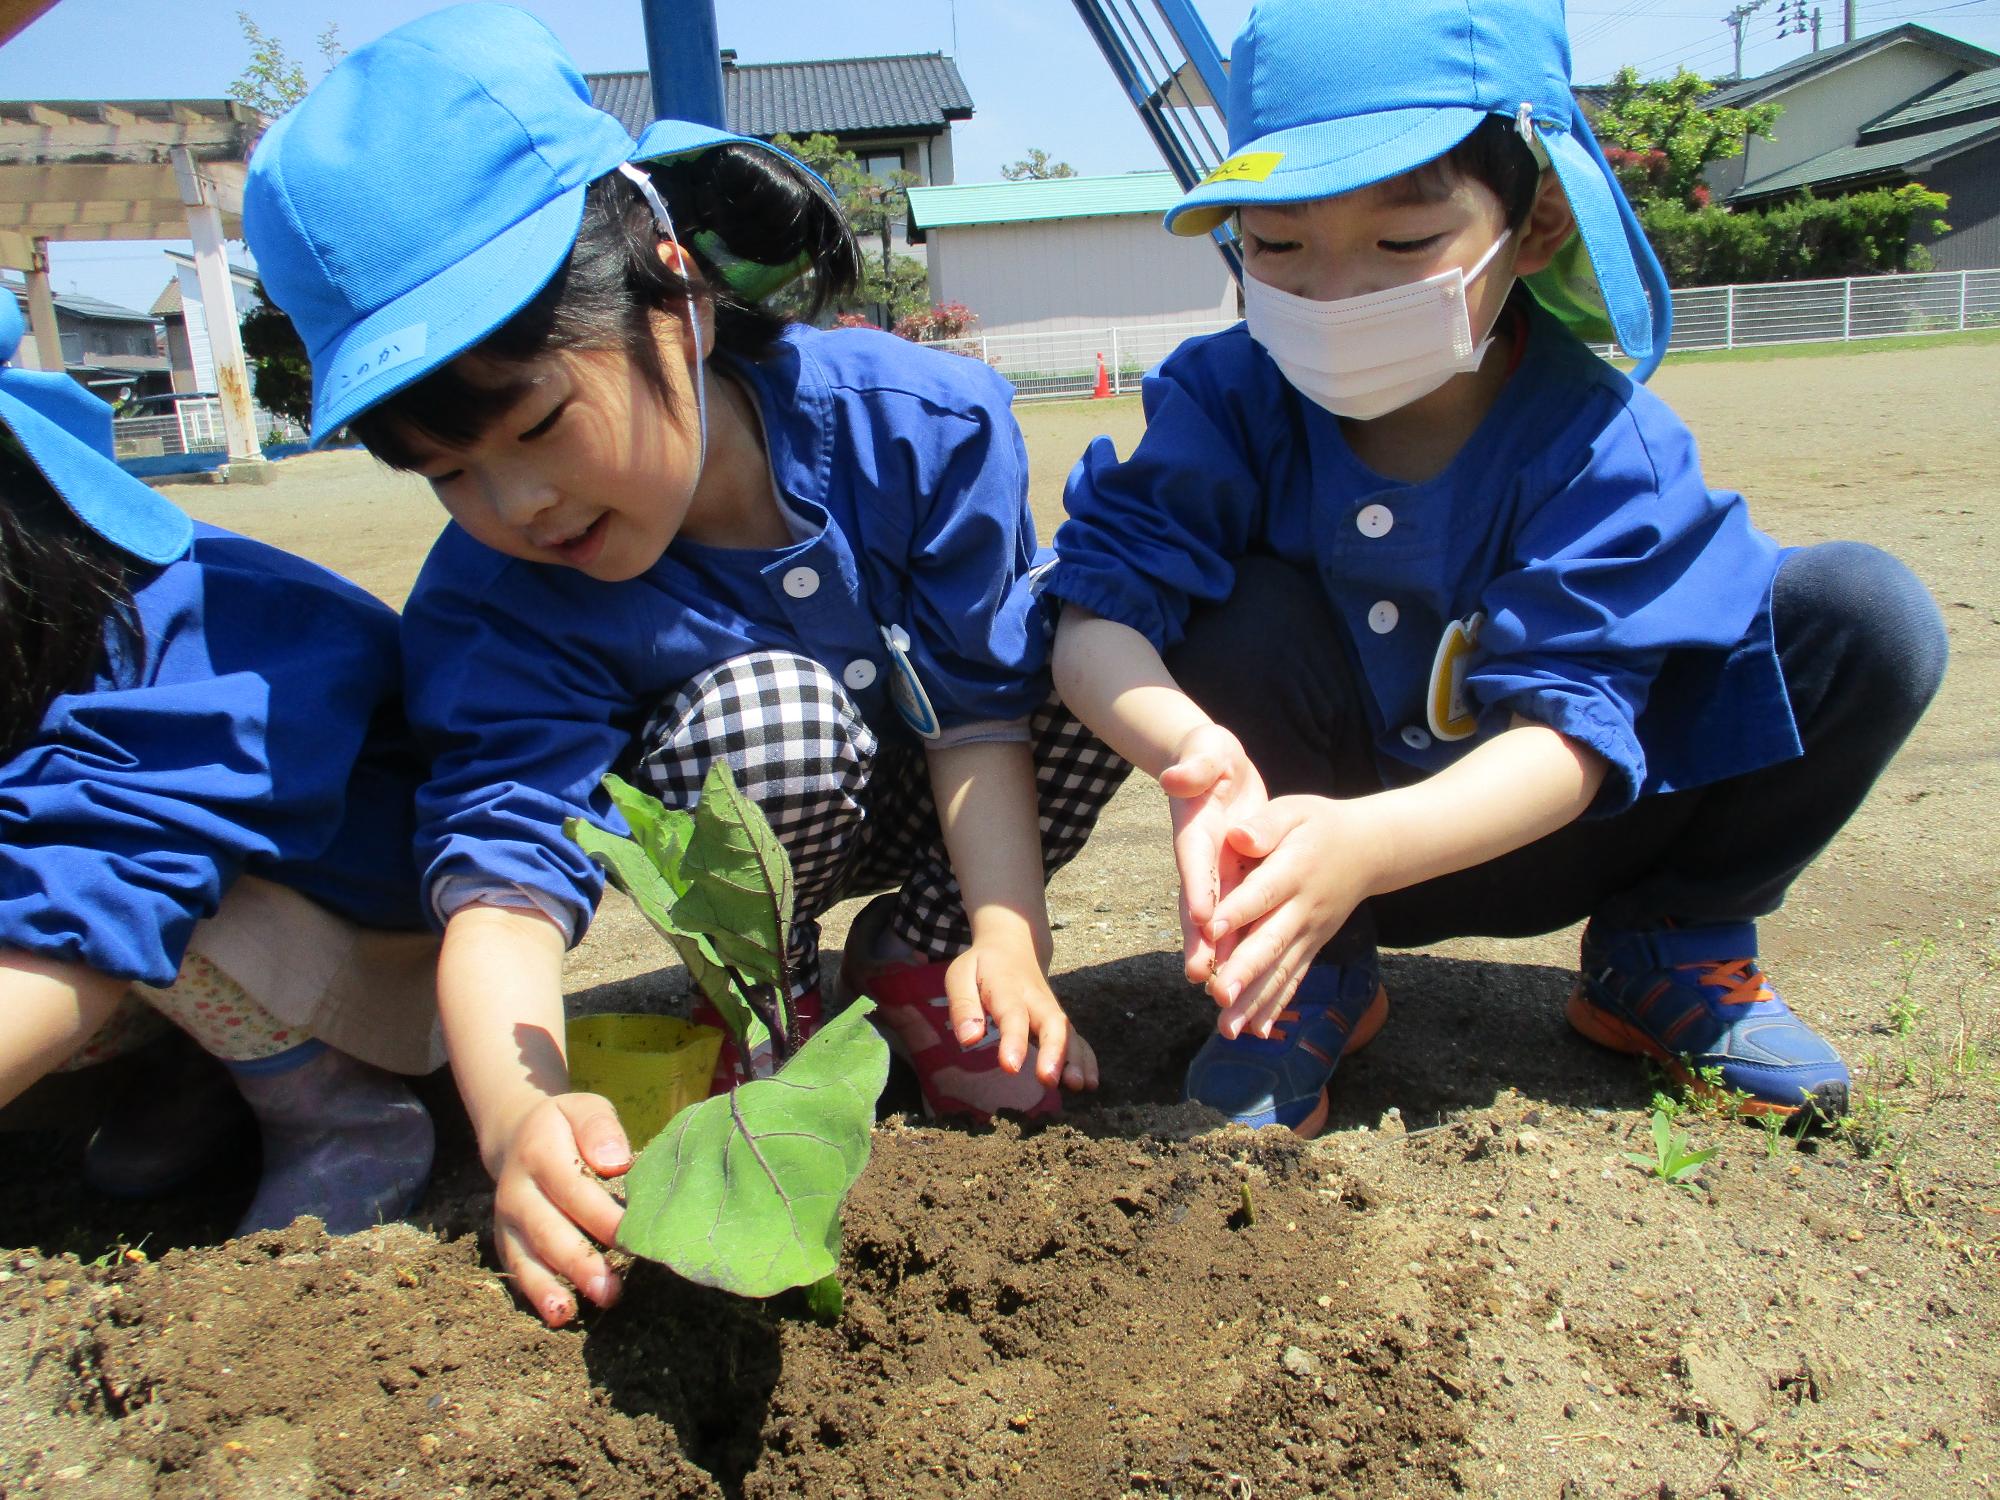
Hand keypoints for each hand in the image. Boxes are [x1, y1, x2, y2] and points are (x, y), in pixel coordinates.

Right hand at [489, 1092, 632, 1327]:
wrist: (515, 1134)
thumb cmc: (565, 1125)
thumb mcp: (583, 1108)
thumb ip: (600, 1128)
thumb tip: (615, 1162)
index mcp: (539, 1151)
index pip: (572, 1188)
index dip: (601, 1216)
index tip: (631, 1237)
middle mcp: (517, 1189)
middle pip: (548, 1229)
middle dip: (579, 1262)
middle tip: (611, 1290)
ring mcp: (507, 1218)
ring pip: (528, 1256)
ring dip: (552, 1286)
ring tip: (574, 1311)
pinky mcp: (504, 1240)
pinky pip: (517, 1269)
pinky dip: (535, 1293)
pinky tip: (558, 1314)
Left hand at [944, 940, 1097, 1090]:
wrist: (1013, 944)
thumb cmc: (983, 965)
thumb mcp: (960, 975)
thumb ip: (963, 1006)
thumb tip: (969, 1039)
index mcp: (1007, 988)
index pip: (1013, 1014)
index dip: (1013, 1040)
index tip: (1010, 1067)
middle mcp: (1036, 999)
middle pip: (1053, 1022)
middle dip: (1055, 1051)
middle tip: (1049, 1080)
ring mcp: (1051, 1008)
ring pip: (1069, 1032)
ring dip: (1076, 1059)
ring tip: (1078, 1086)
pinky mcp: (1059, 1019)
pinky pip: (1077, 1037)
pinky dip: (1087, 1059)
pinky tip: (1090, 1083)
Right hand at [1159, 723, 1268, 986]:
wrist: (1211, 766)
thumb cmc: (1208, 755)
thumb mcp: (1204, 752)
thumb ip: (1194, 766)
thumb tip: (1176, 777)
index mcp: (1196, 831)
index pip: (1196, 863)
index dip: (1199, 890)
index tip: (1204, 919)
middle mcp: (1203, 862)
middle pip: (1200, 906)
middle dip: (1202, 943)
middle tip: (1204, 979)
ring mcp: (1218, 876)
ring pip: (1219, 923)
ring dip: (1221, 958)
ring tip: (1225, 995)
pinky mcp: (1234, 882)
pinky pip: (1237, 921)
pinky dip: (1241, 949)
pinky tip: (1251, 982)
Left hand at [1202, 795, 1378, 1039]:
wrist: (1370, 850)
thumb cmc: (1320, 825)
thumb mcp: (1295, 810)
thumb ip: (1266, 824)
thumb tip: (1236, 834)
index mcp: (1294, 869)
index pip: (1262, 893)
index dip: (1237, 911)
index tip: (1210, 931)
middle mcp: (1303, 908)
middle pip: (1271, 942)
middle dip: (1245, 971)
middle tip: (1219, 995)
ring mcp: (1310, 932)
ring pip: (1281, 970)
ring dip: (1255, 1001)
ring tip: (1228, 1030)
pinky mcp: (1312, 946)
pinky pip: (1294, 978)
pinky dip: (1276, 1005)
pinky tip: (1257, 1031)